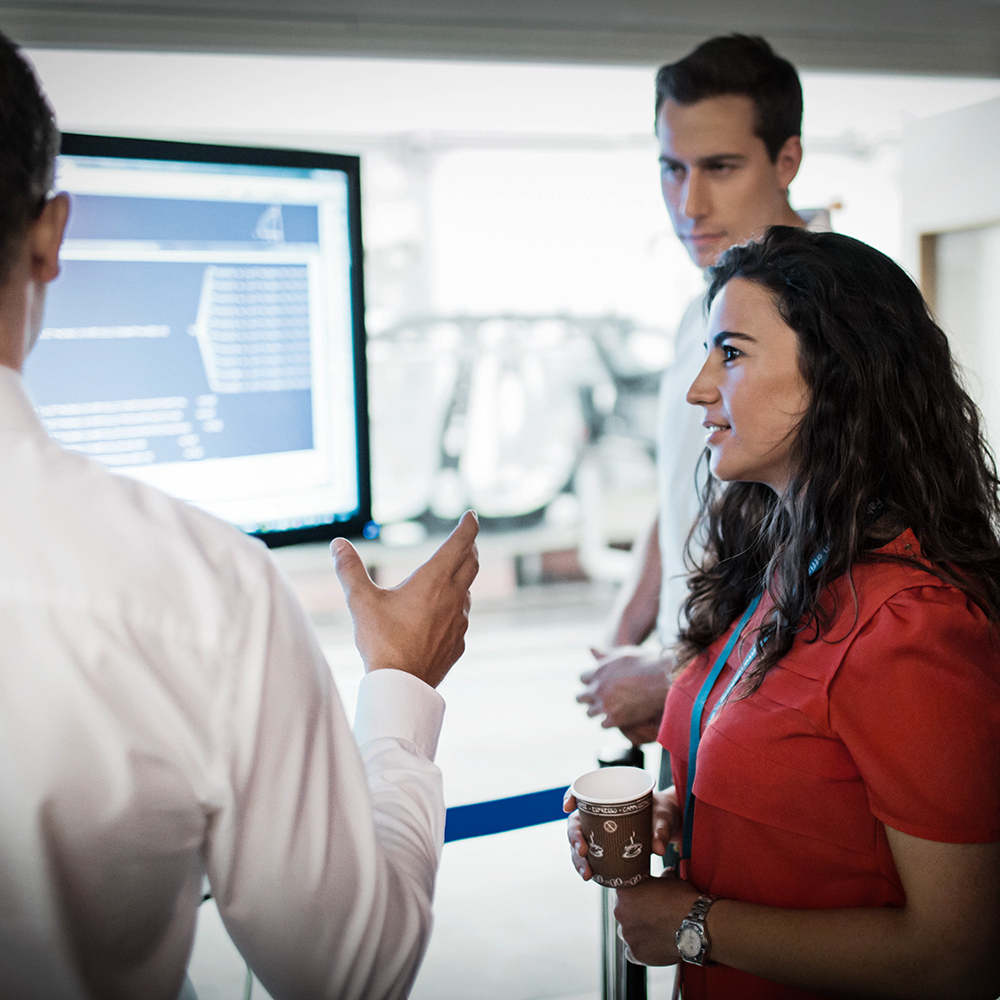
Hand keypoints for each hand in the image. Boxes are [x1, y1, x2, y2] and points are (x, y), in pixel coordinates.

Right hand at [331, 510, 478, 686]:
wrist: (402, 686)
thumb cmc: (382, 642)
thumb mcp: (361, 602)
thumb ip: (350, 570)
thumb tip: (338, 544)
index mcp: (434, 581)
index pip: (460, 544)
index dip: (468, 526)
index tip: (471, 515)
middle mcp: (453, 598)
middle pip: (471, 564)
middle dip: (470, 546)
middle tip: (468, 538)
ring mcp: (459, 622)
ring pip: (467, 591)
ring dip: (463, 578)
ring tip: (453, 574)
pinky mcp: (457, 643)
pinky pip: (461, 618)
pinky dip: (456, 607)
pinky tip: (445, 614)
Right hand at [564, 788, 680, 881]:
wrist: (666, 826)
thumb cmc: (661, 814)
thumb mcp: (662, 818)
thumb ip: (660, 831)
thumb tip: (657, 849)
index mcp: (607, 797)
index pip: (581, 792)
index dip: (569, 796)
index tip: (567, 807)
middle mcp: (597, 814)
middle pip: (576, 822)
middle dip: (574, 837)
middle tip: (582, 850)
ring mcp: (598, 831)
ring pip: (579, 842)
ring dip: (577, 857)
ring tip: (586, 872)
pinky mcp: (604, 847)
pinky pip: (589, 855)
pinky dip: (586, 865)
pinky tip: (589, 875)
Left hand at [577, 646, 670, 743]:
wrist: (664, 681)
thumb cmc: (647, 664)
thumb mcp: (623, 654)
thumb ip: (604, 654)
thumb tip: (589, 648)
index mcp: (598, 671)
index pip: (582, 678)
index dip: (590, 681)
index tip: (597, 683)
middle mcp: (597, 688)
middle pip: (580, 697)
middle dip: (588, 698)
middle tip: (599, 699)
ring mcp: (604, 705)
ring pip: (589, 713)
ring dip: (597, 712)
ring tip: (609, 710)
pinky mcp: (614, 719)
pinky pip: (602, 725)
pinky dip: (609, 722)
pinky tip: (618, 718)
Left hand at [614, 871, 700, 965]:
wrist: (694, 926)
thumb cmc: (682, 901)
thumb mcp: (671, 881)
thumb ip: (663, 877)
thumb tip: (666, 873)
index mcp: (625, 892)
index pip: (624, 892)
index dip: (636, 895)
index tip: (645, 898)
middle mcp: (621, 912)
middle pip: (623, 912)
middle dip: (635, 913)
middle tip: (652, 914)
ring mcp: (627, 934)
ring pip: (627, 932)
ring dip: (636, 931)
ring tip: (654, 930)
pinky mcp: (636, 953)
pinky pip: (631, 952)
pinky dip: (640, 948)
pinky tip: (651, 944)